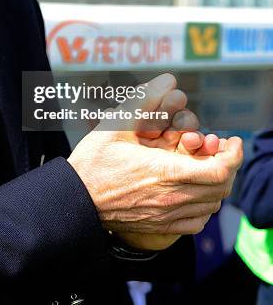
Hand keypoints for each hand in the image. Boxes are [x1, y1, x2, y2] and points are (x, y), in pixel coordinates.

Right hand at [67, 73, 242, 242]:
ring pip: (211, 204)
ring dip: (215, 183)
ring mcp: (167, 216)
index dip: (232, 154)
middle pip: (221, 187)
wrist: (76, 198)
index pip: (220, 170)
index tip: (230, 140)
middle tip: (216, 148)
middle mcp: (171, 199)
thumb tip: (168, 80)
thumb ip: (144, 100)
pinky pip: (197, 221)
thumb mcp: (115, 125)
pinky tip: (192, 190)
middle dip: (225, 164)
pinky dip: (203, 205)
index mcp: (164, 173)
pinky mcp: (161, 226)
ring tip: (204, 165)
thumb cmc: (93, 162)